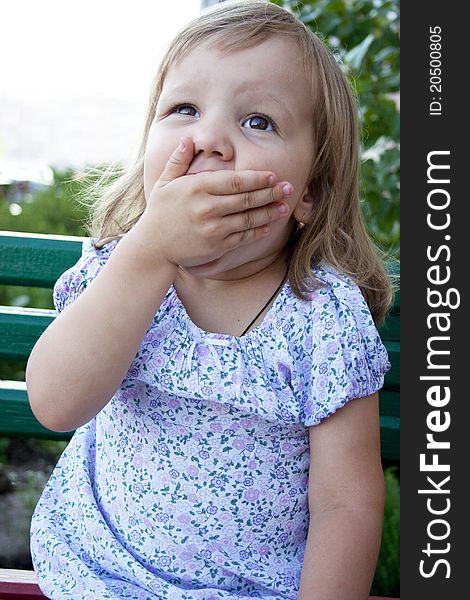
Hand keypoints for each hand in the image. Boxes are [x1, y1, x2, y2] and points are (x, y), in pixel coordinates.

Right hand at [135, 137, 291, 267]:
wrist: (153, 246)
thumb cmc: (160, 212)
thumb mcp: (165, 182)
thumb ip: (179, 160)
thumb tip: (189, 138)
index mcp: (197, 188)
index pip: (235, 181)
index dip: (257, 178)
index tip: (273, 175)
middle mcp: (207, 208)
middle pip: (247, 199)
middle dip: (271, 193)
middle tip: (288, 187)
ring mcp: (213, 228)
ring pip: (249, 219)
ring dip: (269, 212)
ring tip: (283, 206)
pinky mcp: (216, 246)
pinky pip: (243, 238)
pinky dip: (257, 231)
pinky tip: (268, 226)